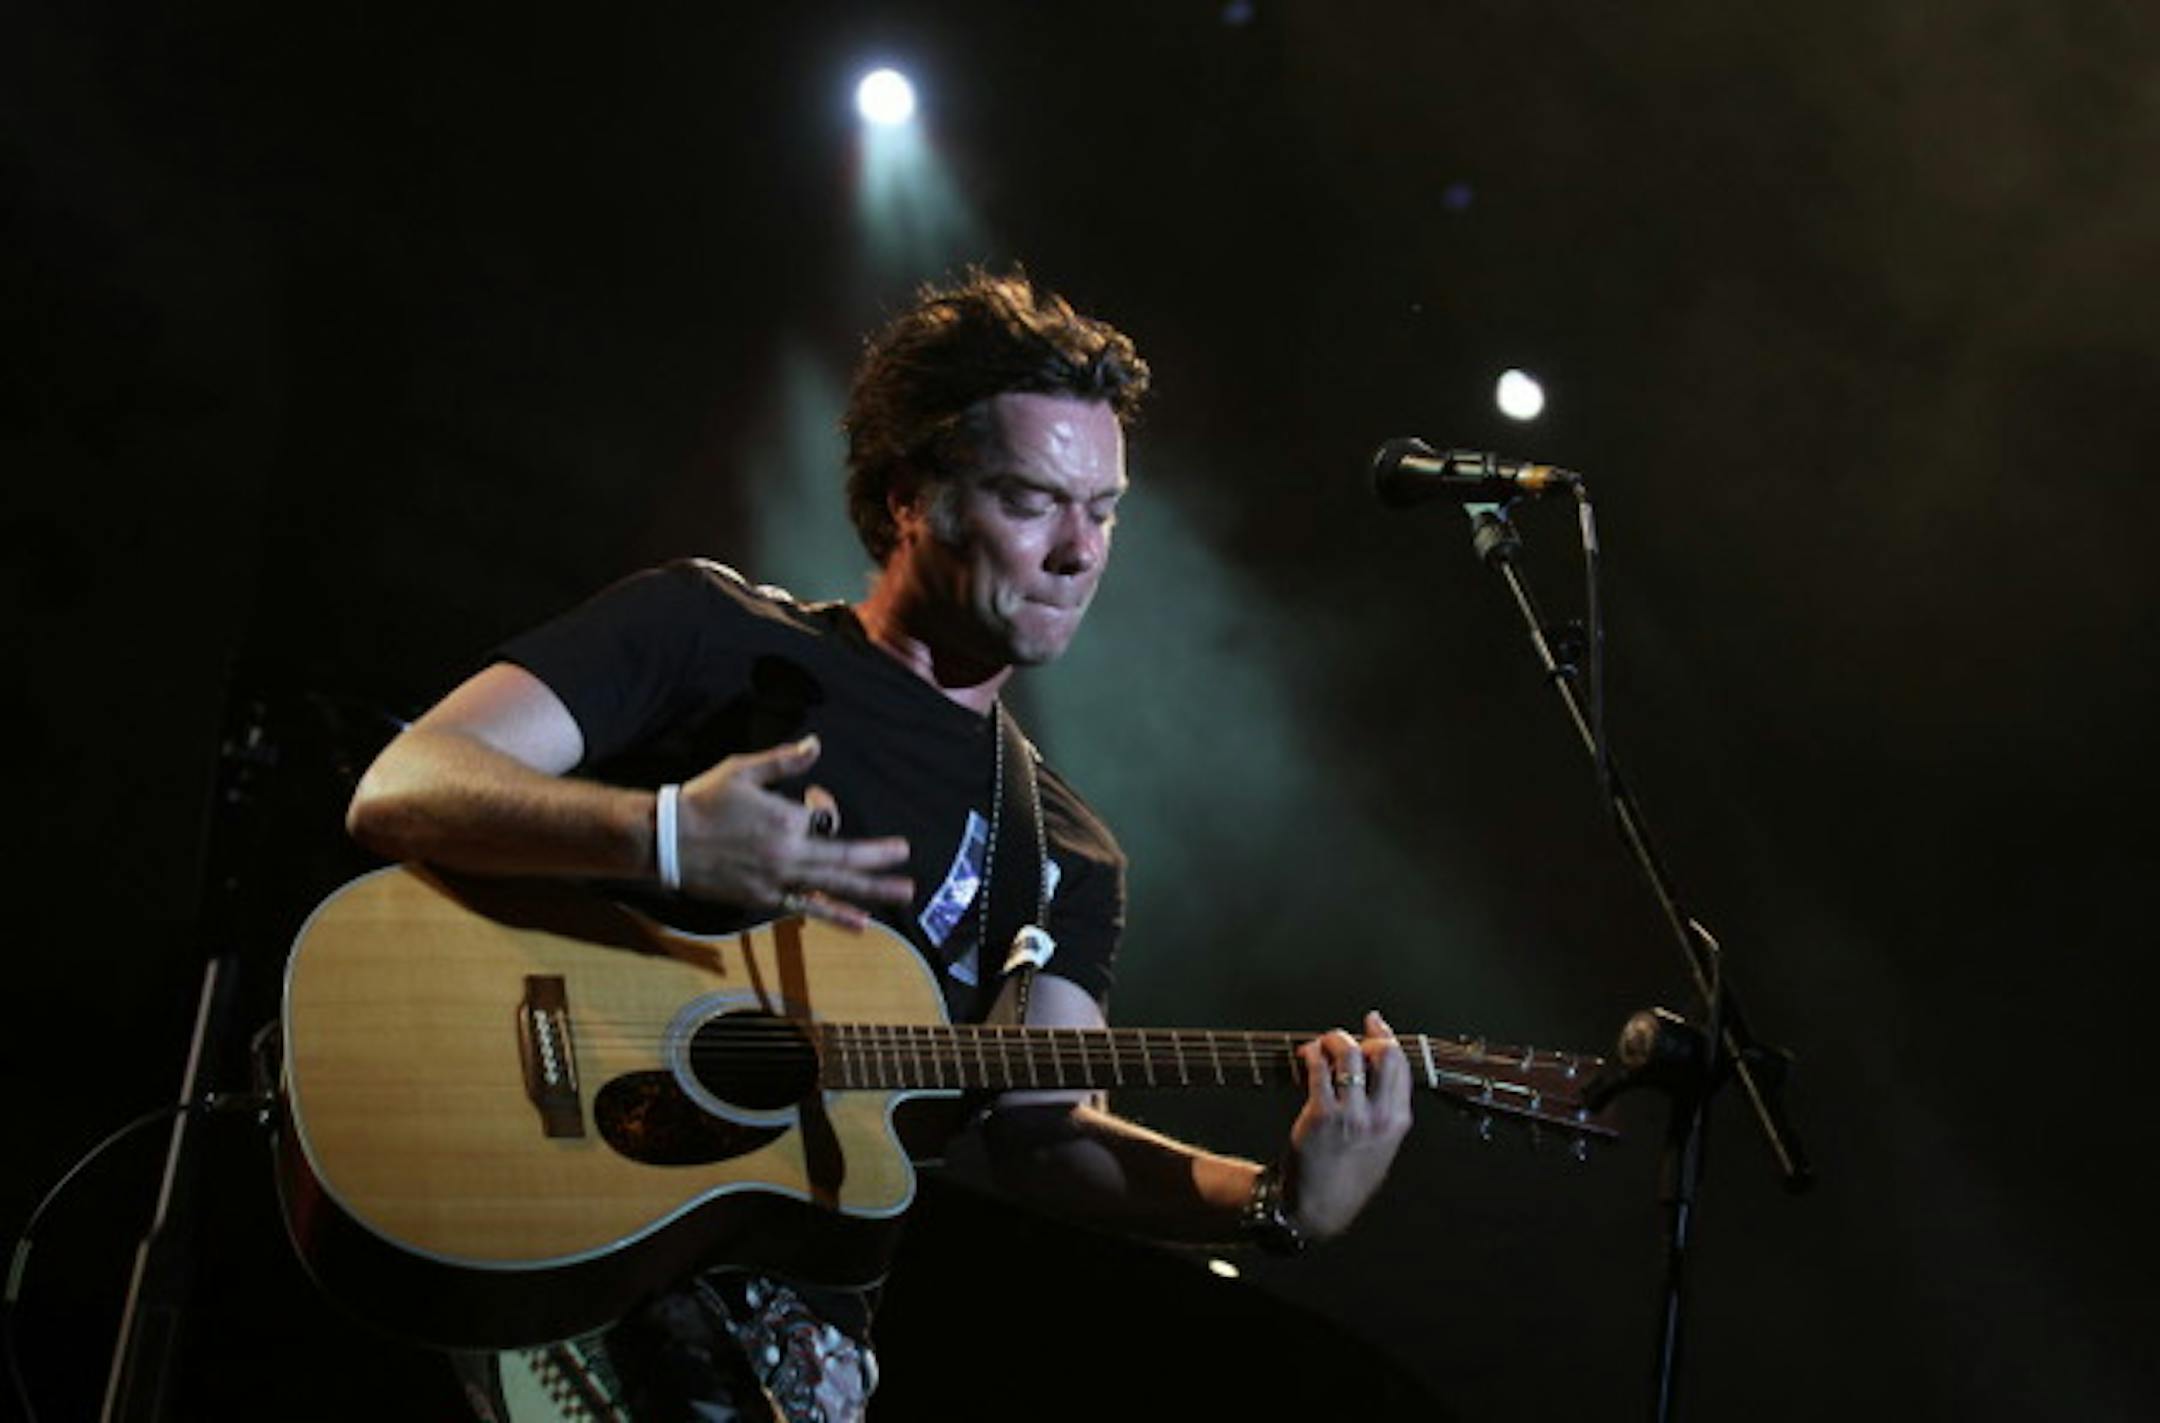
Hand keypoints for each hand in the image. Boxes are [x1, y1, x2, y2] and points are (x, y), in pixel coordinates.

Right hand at [675, 735, 912, 928]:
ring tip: (901, 894)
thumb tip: (816, 743)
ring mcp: (779, 879)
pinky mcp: (765, 898)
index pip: (824, 815)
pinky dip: (835, 915)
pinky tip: (860, 923)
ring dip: (871, 890)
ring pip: (834, 885)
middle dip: (878, 857)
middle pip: (844, 856)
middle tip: (905, 857)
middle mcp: (788, 853)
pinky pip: (808, 907)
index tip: (811, 795)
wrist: (665, 840)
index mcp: (786, 818)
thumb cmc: (703, 800)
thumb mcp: (743, 771)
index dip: (823, 804)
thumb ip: (784, 759)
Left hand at [1283, 1011, 1412, 1240]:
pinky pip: (1318, 1068)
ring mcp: (1351, 1115)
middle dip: (1363, 1035)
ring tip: (1320, 1045)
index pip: (1401, 1063)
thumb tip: (1376, 1064)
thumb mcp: (1380, 1147)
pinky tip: (1305, 1056)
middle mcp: (1379, 1116)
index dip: (1385, 1036)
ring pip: (1349, 1053)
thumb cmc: (1345, 1176)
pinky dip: (1311, 1053)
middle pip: (1383, 1052)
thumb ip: (1384, 1110)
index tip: (1374, 1023)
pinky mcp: (1320, 1115)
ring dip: (1332, 1039)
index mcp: (1398, 1121)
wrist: (1317, 1209)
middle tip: (1344, 1038)